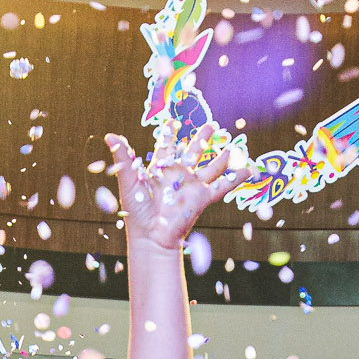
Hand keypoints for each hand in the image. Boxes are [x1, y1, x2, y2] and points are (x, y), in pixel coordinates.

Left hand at [104, 118, 248, 252]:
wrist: (152, 236)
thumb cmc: (136, 212)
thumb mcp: (128, 181)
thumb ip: (123, 158)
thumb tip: (110, 135)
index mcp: (161, 168)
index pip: (167, 145)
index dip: (170, 133)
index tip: (173, 121)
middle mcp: (179, 175)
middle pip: (194, 151)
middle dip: (202, 138)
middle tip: (211, 125)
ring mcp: (192, 185)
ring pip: (211, 166)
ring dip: (222, 157)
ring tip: (233, 145)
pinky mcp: (202, 197)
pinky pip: (223, 186)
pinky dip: (236, 178)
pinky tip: (249, 170)